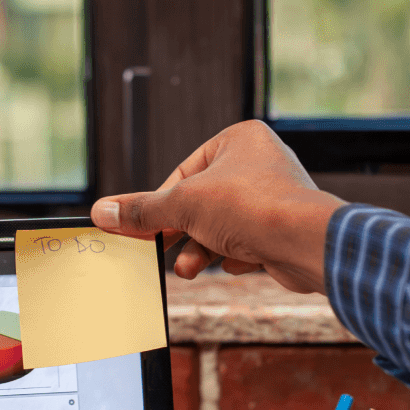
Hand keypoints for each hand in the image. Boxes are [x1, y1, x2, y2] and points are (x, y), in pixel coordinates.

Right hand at [90, 120, 344, 292]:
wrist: (305, 243)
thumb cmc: (252, 207)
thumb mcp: (183, 205)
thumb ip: (143, 210)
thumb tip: (103, 211)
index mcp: (239, 139)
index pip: (184, 173)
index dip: (159, 203)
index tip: (138, 226)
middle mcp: (261, 163)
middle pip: (202, 202)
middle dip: (181, 232)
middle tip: (157, 250)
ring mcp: (274, 198)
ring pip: (223, 226)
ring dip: (203, 250)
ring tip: (189, 269)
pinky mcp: (283, 230)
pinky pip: (247, 243)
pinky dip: (236, 257)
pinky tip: (237, 263)